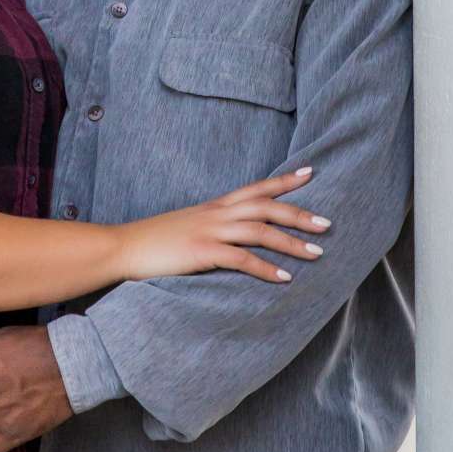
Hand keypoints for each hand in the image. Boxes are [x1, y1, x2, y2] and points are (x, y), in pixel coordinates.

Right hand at [114, 168, 329, 285]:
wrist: (123, 247)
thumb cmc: (155, 240)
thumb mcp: (189, 224)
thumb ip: (213, 225)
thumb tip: (235, 233)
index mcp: (215, 206)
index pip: (256, 187)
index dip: (284, 180)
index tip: (311, 173)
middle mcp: (216, 213)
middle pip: (266, 207)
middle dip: (299, 213)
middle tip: (328, 223)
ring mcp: (209, 231)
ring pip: (260, 230)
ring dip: (291, 242)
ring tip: (317, 253)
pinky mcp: (202, 252)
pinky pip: (241, 259)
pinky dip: (265, 268)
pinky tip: (284, 278)